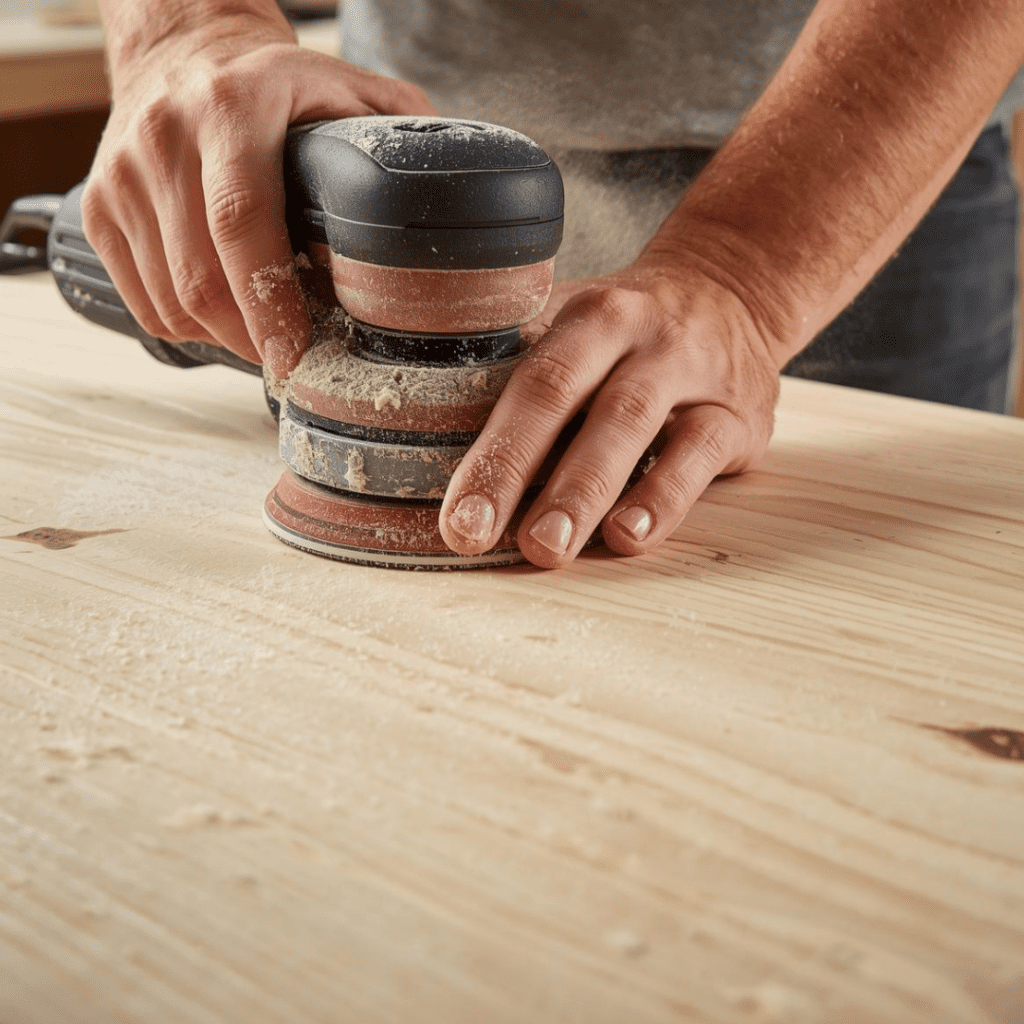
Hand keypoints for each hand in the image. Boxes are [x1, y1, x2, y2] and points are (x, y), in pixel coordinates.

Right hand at [82, 6, 436, 376]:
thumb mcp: (348, 91)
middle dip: (255, 341)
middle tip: (298, 362)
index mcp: (232, 108)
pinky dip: (191, 329)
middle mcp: (165, 138)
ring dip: (227, 340)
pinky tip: (228, 316)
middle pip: (202, 279)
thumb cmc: (278, 86)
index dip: (270, 301)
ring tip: (270, 338)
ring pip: (172, 302)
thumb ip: (402, 140)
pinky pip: (145, 304)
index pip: (241, 221)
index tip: (297, 357)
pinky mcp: (100, 208)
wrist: (182, 50)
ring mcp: (123, 176)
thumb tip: (457, 207)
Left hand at [438, 260, 780, 567]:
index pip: (530, 382)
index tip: (457, 512)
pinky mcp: (736, 416)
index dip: (491, 449)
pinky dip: (663, 499)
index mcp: (588, 317)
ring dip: (584, 493)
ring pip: (632, 428)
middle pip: (569, 402)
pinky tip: (630, 534)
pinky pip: (698, 457)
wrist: (736, 296)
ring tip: (547, 547)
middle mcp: (638, 338)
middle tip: (477, 535)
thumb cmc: (634, 332)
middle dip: (517, 472)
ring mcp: (691, 374)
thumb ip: (524, 369)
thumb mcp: (582, 325)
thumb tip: (431, 431)